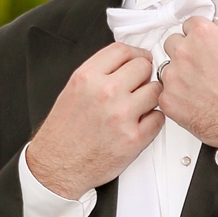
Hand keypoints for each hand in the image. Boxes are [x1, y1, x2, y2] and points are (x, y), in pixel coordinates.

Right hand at [26, 42, 161, 197]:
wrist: (58, 166)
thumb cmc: (64, 132)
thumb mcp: (73, 90)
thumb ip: (99, 73)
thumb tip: (126, 63)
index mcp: (87, 77)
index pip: (122, 50)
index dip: (135, 53)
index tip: (138, 58)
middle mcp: (105, 93)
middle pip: (143, 66)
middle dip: (143, 74)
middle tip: (139, 84)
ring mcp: (122, 115)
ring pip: (155, 90)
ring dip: (150, 96)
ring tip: (139, 104)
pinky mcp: (134, 138)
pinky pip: (158, 117)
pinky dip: (152, 119)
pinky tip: (140, 122)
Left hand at [156, 19, 217, 149]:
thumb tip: (217, 29)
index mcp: (202, 35)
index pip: (188, 24)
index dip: (198, 35)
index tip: (201, 44)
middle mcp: (184, 53)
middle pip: (173, 43)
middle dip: (186, 52)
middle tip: (201, 66)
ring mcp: (174, 77)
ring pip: (167, 69)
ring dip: (179, 75)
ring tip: (200, 86)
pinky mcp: (168, 101)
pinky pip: (165, 93)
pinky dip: (177, 97)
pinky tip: (194, 100)